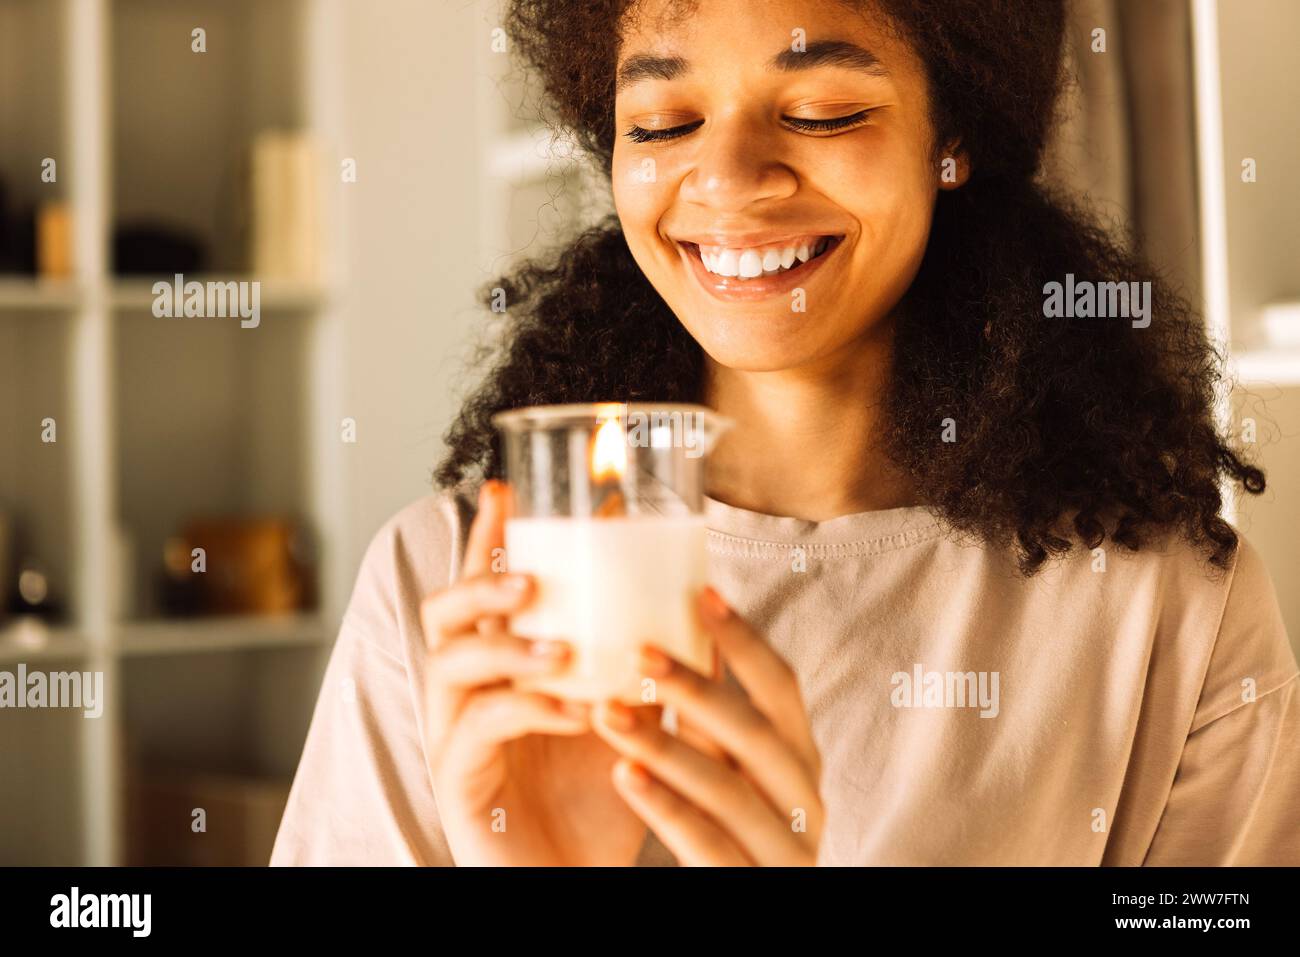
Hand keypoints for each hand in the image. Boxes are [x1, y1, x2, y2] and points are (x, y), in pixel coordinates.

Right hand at [419, 480, 648, 865]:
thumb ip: (643, 659)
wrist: (583, 879)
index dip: (489, 539)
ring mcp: (453, 736)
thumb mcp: (631, 715)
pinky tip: (575, 708)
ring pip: (448, 664)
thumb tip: (694, 595)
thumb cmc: (604, 797)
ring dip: (507, 645)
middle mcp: (467, 693)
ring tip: (562, 645)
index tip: (506, 489)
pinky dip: (527, 709)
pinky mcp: (457, 782)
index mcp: (504, 667)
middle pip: (441, 613)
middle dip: (481, 580)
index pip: (486, 588)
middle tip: (532, 575)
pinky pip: (477, 730)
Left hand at [591, 588, 823, 864]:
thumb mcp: (730, 770)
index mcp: (800, 760)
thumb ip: (710, 718)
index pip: (784, 688)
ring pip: (726, 788)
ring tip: (607, 711)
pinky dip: (665, 806)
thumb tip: (672, 628)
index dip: (746, 640)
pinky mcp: (748, 887)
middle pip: (755, 734)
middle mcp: (803, 801)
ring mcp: (783, 850)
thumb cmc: (728, 832)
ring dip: (664, 745)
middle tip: (639, 651)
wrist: (740, 904)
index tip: (701, 592)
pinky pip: (707, 843)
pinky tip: (622, 775)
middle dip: (696, 688)